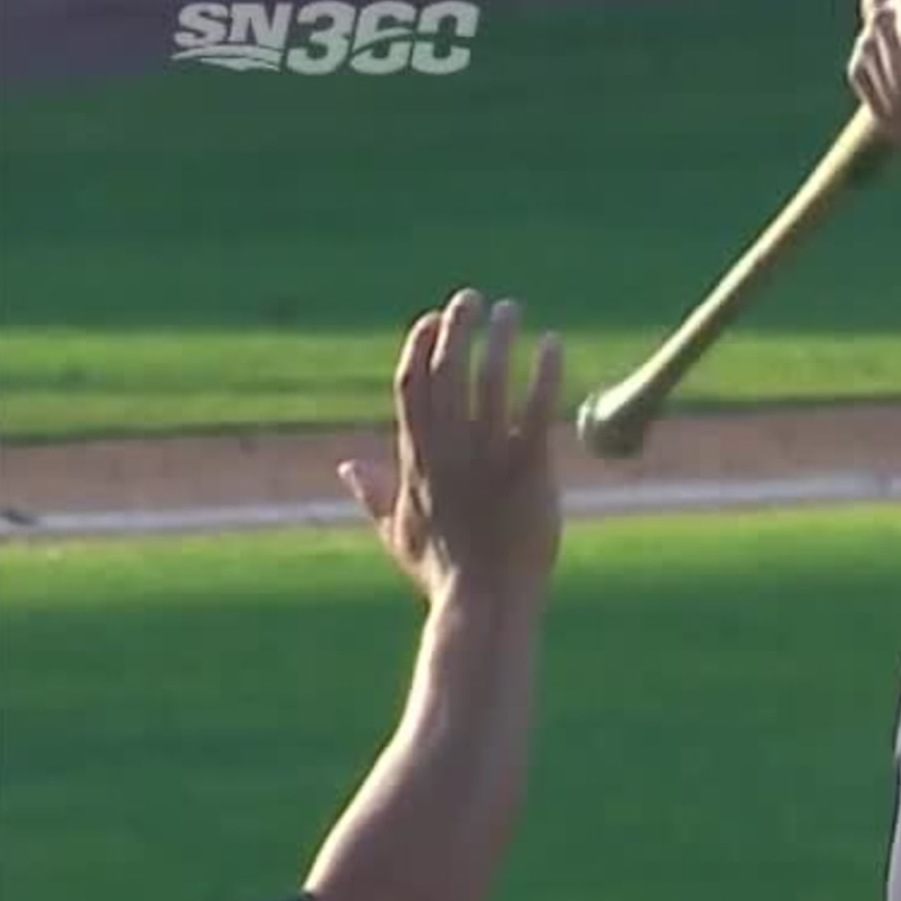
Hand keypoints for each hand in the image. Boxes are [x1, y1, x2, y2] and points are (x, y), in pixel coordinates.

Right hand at [343, 289, 563, 604]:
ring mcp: (487, 459)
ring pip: (489, 381)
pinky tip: (553, 345)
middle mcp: (448, 450)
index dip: (419, 346)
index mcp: (416, 459)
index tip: (432, 319)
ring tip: (511, 309)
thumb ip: (373, 494)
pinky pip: (535, 410)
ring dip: (498, 339)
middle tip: (472, 298)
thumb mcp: (397, 531)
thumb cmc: (443, 574)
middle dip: (456, 328)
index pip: (410, 386)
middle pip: (446, 371)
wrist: (484, 603)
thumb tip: (347, 467)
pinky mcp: (528, 471)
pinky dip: (544, 373)